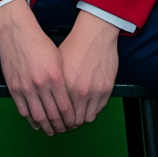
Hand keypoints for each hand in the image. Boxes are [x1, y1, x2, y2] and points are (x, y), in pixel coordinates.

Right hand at [0, 0, 74, 134]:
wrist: (16, 34)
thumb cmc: (39, 43)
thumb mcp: (58, 59)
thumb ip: (62, 80)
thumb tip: (67, 98)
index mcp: (54, 77)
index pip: (65, 107)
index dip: (70, 119)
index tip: (73, 123)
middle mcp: (40, 85)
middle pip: (52, 115)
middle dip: (59, 125)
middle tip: (64, 130)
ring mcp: (25, 88)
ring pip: (37, 116)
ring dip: (45, 126)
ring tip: (51, 131)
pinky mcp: (14, 88)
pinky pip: (23, 110)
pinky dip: (30, 119)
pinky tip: (36, 123)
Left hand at [58, 10, 119, 125]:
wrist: (95, 34)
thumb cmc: (75, 46)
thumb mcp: (57, 65)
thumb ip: (55, 85)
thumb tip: (51, 101)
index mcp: (65, 86)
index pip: (61, 114)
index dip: (59, 120)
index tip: (59, 120)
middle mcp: (80, 92)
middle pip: (75, 120)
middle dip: (71, 122)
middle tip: (69, 121)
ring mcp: (95, 91)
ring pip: (88, 118)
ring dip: (83, 118)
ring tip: (79, 114)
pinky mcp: (107, 89)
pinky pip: (100, 109)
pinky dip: (94, 110)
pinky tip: (89, 105)